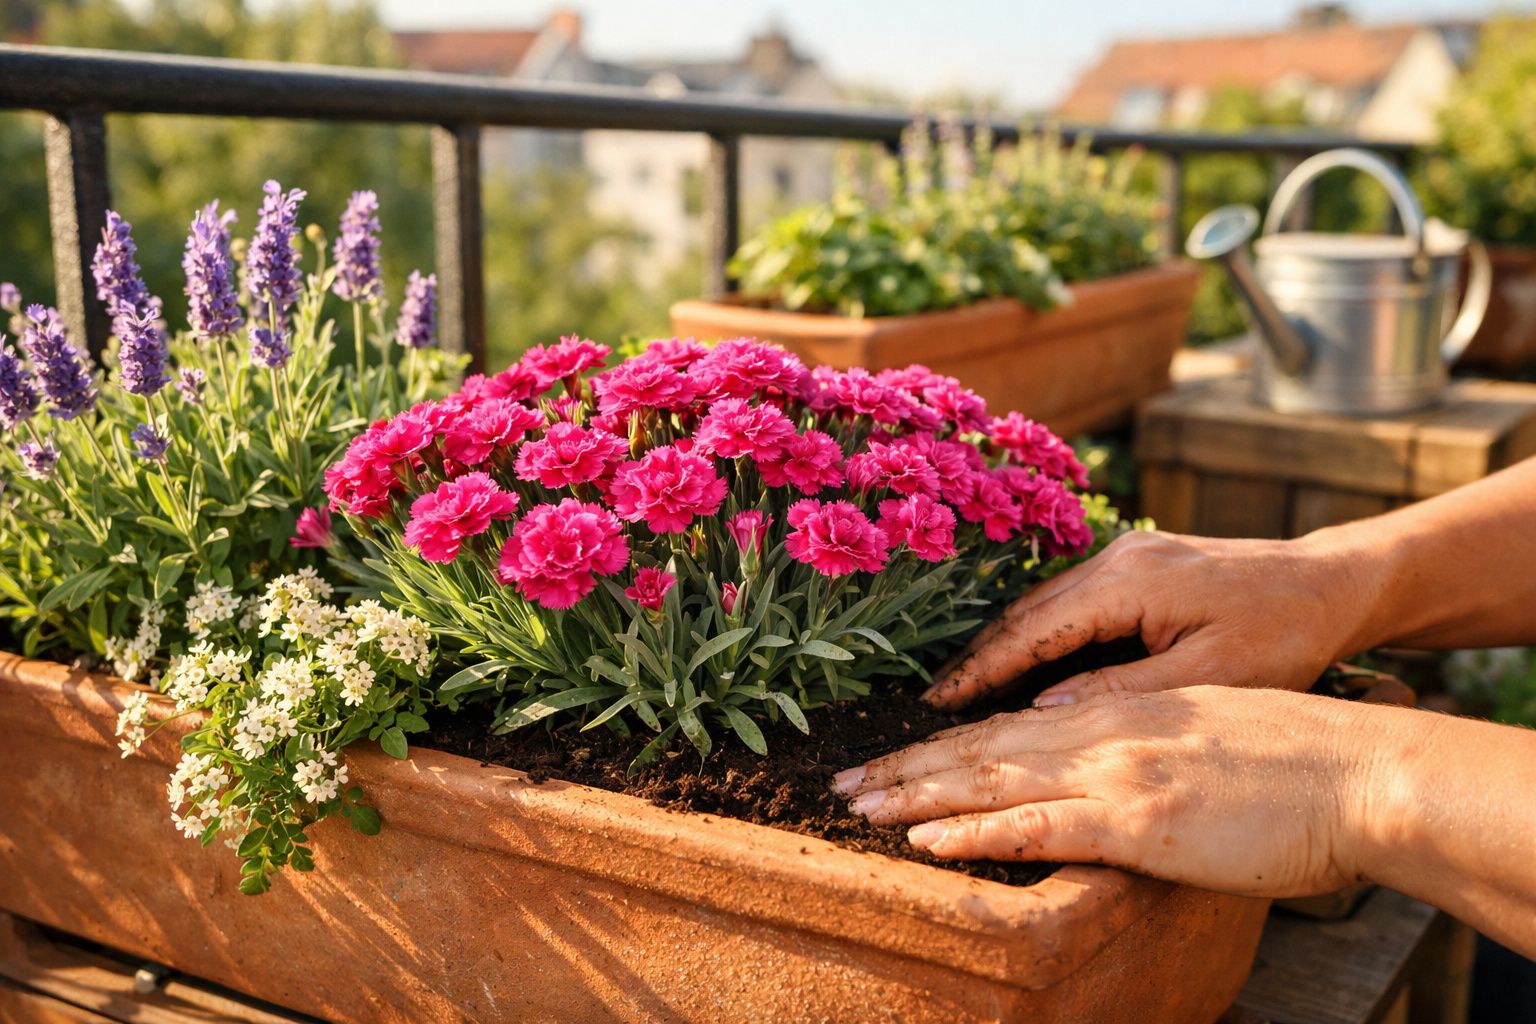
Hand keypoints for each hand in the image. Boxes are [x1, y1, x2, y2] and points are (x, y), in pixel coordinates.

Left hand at [834, 686, 1412, 897]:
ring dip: (914, 795)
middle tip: (842, 784)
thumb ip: (1145, 747)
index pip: (1012, 727)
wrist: (1362, 772)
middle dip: (907, 766)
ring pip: (989, 779)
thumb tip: (1106, 773)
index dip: (947, 744)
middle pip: (982, 747)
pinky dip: (972, 833)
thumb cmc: (1299, 762)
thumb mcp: (1206, 736)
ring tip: (856, 807)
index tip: (899, 758)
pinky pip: (1034, 826)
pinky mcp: (1136, 821)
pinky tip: (924, 840)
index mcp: (1120, 711)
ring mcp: (1115, 773)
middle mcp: (1103, 732)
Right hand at [924, 530, 1377, 708]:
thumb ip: (1122, 691)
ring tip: (963, 691)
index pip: (1031, 630)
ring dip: (1003, 645)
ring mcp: (1127, 554)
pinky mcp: (1141, 563)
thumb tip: (1041, 709)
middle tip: (931, 704)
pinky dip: (1038, 634)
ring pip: (1043, 604)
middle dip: (976, 657)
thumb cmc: (1286, 635)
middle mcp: (1117, 557)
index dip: (980, 670)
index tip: (936, 705)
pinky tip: (1022, 666)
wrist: (1336, 583)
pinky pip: (1070, 601)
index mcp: (1129, 581)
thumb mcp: (1208, 678)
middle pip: (1025, 611)